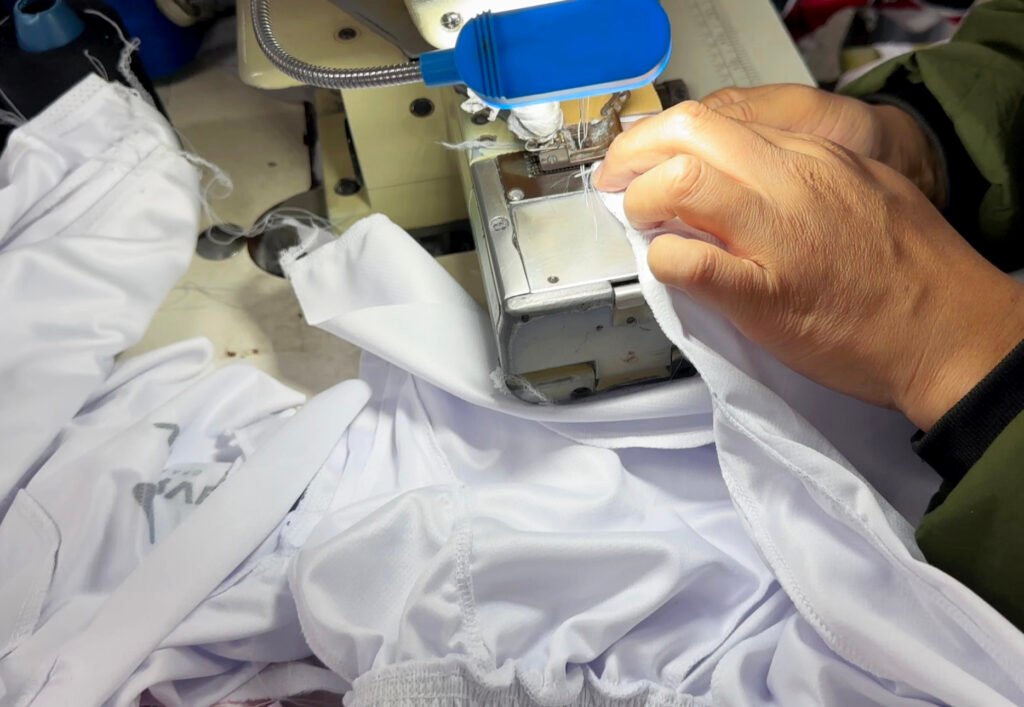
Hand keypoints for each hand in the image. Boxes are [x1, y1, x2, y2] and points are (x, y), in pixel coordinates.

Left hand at [593, 101, 1023, 429]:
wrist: (950, 333)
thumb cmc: (911, 270)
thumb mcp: (861, 189)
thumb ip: (797, 175)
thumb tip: (729, 180)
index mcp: (813, 157)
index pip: (715, 122)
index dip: (661, 138)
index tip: (641, 160)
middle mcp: (792, 184)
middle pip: (690, 135)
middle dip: (634, 155)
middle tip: (617, 184)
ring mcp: (778, 238)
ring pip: (683, 184)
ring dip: (643, 201)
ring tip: (642, 224)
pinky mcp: (766, 297)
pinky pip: (694, 265)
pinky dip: (665, 260)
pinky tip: (665, 265)